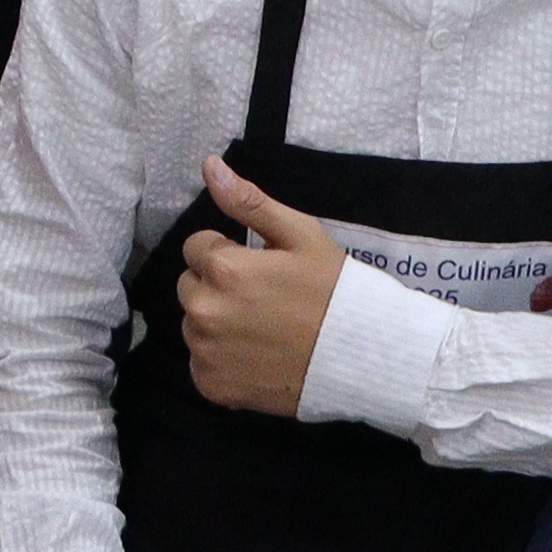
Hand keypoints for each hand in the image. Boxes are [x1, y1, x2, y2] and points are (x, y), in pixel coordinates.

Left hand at [171, 158, 347, 418]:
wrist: (362, 358)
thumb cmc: (334, 291)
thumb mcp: (300, 235)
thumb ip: (249, 201)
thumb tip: (209, 165)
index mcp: (223, 269)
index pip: (196, 247)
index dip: (227, 253)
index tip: (257, 267)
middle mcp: (204, 311)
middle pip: (190, 286)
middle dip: (217, 287)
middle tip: (261, 299)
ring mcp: (206, 353)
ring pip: (193, 325)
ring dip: (216, 323)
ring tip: (261, 329)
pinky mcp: (211, 386)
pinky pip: (200, 364)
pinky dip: (220, 360)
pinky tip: (256, 357)